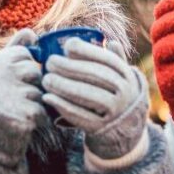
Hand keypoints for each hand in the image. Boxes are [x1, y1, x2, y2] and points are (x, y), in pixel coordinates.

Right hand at [0, 28, 49, 168]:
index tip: (13, 82)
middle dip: (32, 85)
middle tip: (16, 99)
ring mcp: (5, 96)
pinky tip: (23, 123)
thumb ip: (13, 51)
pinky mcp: (19, 116)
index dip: (24, 69)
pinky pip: (42, 110)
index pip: (23, 54)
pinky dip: (38, 119)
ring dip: (34, 103)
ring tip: (17, 111)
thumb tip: (31, 32)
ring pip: (39, 91)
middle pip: (33, 70)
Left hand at [41, 39, 148, 159]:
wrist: (126, 131)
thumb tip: (110, 41)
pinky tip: (48, 98)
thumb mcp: (122, 79)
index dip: (87, 51)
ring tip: (46, 79)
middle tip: (50, 62)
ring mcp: (114, 112)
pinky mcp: (101, 128)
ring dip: (63, 86)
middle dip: (69, 67)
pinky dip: (62, 106)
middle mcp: (125, 93)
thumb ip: (115, 61)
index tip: (67, 46)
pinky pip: (80, 116)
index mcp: (127, 76)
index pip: (107, 60)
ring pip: (87, 95)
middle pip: (95, 76)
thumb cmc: (116, 97)